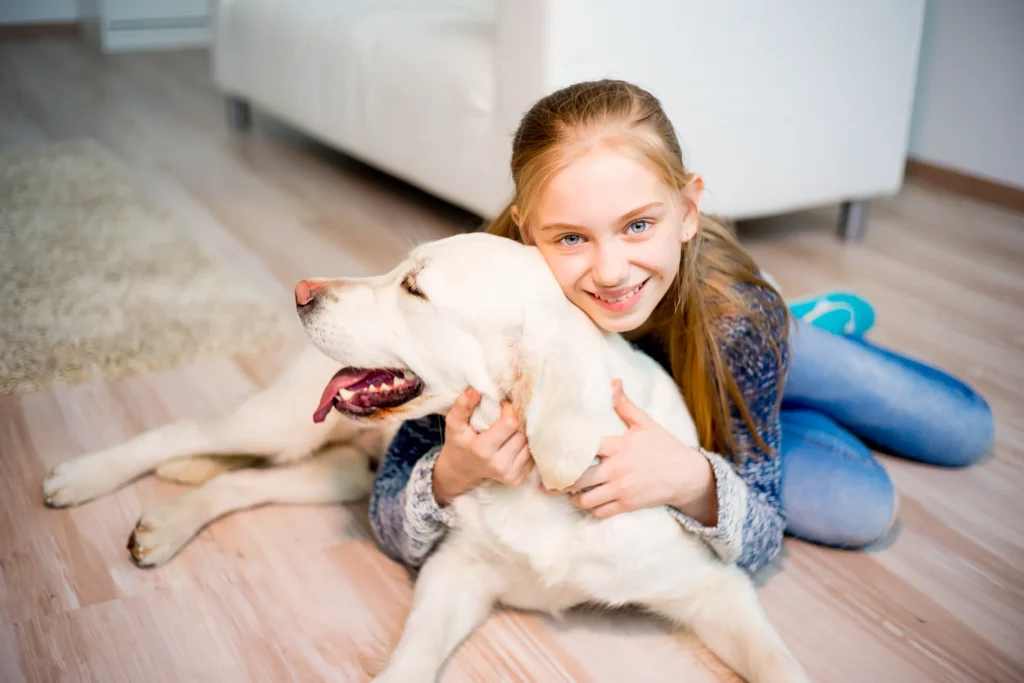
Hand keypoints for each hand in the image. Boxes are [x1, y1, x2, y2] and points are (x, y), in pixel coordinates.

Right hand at [432, 388, 533, 505]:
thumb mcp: (454, 424)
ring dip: (522, 434)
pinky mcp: (516, 480)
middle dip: (517, 423)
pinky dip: (524, 447)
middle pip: (522, 434)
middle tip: (507, 419)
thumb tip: (475, 389)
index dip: (509, 411)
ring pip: (528, 445)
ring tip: (510, 431)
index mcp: (482, 449)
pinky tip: (513, 443)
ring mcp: (508, 474)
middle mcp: (498, 465)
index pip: (510, 424)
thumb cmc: (459, 442)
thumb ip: (462, 406)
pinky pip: (530, 457)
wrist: (460, 470)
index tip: (503, 408)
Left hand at [547, 380, 717, 523]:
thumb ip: (625, 405)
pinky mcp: (627, 505)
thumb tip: (614, 382)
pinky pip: (600, 512)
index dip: (566, 453)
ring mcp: (621, 489)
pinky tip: (589, 503)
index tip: (552, 455)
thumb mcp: (646, 423)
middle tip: (549, 482)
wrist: (686, 475)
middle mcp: (617, 469)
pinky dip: (591, 509)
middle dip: (560, 482)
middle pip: (579, 479)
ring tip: (569, 493)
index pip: (584, 449)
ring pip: (586, 499)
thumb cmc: (664, 447)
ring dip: (574, 498)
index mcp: (619, 446)